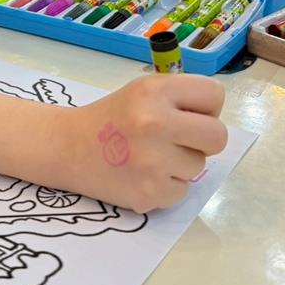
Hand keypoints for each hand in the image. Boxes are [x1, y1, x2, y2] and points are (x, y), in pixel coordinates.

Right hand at [66, 74, 226, 211]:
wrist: (67, 147)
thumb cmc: (112, 117)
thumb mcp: (143, 90)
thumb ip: (181, 98)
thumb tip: (217, 120)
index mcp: (155, 91)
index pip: (214, 96)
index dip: (205, 107)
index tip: (187, 114)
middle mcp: (155, 123)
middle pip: (217, 137)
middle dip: (203, 140)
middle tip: (178, 140)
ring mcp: (152, 162)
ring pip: (198, 166)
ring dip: (180, 164)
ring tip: (149, 156)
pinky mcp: (148, 193)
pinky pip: (182, 191)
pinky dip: (166, 186)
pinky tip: (142, 175)